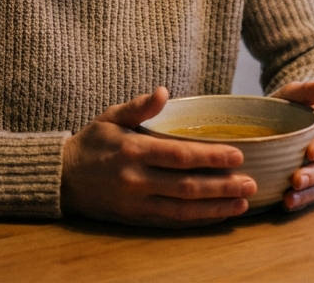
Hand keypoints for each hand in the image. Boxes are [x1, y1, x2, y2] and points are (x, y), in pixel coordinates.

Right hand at [61, 87, 256, 226]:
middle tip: (251, 183)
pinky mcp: (136, 219)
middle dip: (222, 186)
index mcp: (134, 150)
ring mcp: (136, 203)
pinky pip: (172, 222)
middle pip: (187, 186)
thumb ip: (139, 107)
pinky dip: (198, 221)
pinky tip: (218, 215)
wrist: (62, 179)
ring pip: (183, 209)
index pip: (180, 155)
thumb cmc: (93, 143)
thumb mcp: (111, 117)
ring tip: (243, 203)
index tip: (239, 155)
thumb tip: (163, 91)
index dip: (211, 157)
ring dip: (216, 207)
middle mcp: (137, 180)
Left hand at [271, 78, 313, 211]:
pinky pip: (311, 195)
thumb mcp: (293, 94)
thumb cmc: (286, 107)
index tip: (310, 152)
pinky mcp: (310, 184)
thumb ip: (308, 90)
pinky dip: (301, 201)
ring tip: (289, 199)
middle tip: (296, 179)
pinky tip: (285, 205)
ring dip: (308, 193)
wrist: (275, 124)